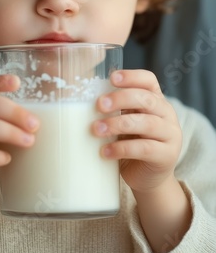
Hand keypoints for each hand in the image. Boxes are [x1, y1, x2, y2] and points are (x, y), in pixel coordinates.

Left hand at [93, 69, 181, 193]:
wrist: (147, 176)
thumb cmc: (130, 142)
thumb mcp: (124, 121)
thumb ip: (113, 109)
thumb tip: (82, 98)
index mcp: (156, 100)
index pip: (149, 80)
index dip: (132, 76)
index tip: (112, 78)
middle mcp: (167, 114)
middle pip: (147, 99)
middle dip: (121, 99)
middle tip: (99, 105)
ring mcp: (170, 135)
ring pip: (147, 123)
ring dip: (118, 124)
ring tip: (96, 130)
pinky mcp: (167, 156)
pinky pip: (145, 149)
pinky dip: (122, 149)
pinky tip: (105, 151)